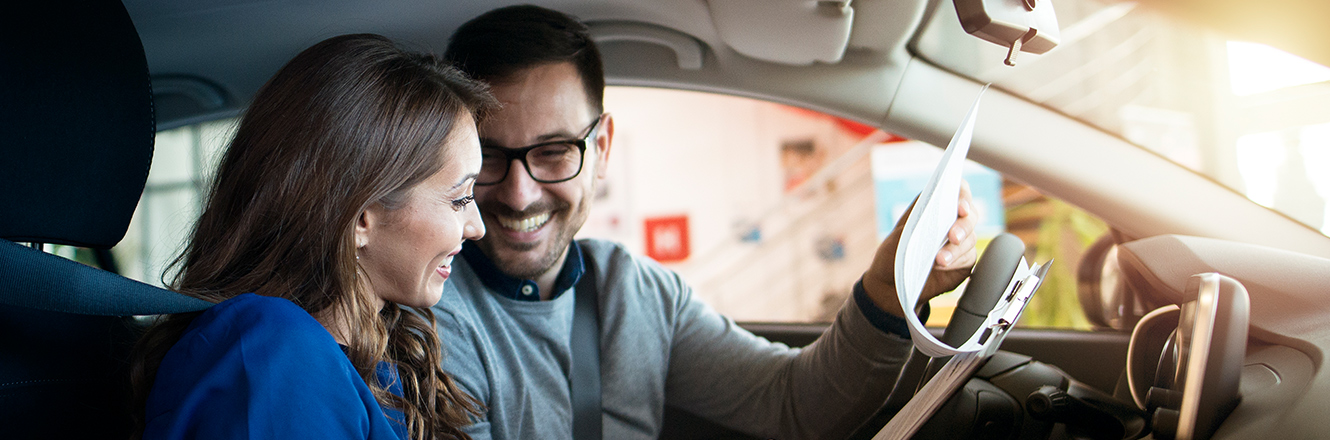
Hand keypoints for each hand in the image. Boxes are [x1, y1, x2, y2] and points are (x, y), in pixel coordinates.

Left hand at [862, 181, 978, 317]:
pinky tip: (942, 265)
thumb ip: (916, 228)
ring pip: (970, 238)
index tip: (961, 208)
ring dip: (955, 249)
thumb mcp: (898, 238)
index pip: (957, 190)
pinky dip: (956, 261)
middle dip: (962, 226)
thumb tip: (935, 224)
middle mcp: (951, 219)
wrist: (891, 283)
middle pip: (970, 215)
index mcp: (935, 204)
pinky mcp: (964, 260)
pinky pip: (968, 257)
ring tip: (939, 259)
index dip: (963, 196)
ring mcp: (960, 240)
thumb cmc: (893, 254)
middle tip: (953, 236)